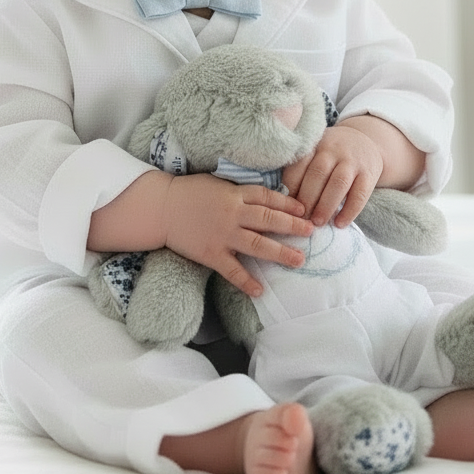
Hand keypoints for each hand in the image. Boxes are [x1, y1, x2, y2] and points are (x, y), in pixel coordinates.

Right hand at [161, 174, 312, 298]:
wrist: (161, 208)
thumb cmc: (188, 193)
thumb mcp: (217, 184)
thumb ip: (239, 192)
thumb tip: (263, 198)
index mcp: (234, 194)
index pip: (267, 197)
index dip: (287, 203)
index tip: (304, 209)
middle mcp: (233, 214)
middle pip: (269, 220)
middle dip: (292, 226)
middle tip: (311, 231)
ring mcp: (223, 235)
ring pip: (257, 244)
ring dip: (280, 253)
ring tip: (299, 259)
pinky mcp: (211, 253)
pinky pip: (232, 270)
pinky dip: (246, 281)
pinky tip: (260, 290)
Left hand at [282, 123, 383, 228]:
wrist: (365, 141)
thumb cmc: (330, 155)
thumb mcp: (315, 152)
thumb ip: (300, 170)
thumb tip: (282, 202)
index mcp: (313, 145)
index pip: (298, 165)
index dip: (291, 187)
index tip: (284, 207)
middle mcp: (332, 149)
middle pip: (317, 174)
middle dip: (307, 199)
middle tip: (300, 219)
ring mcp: (352, 160)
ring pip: (338, 183)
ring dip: (326, 205)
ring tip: (317, 223)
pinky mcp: (369, 173)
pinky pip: (359, 194)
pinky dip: (349, 211)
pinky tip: (340, 224)